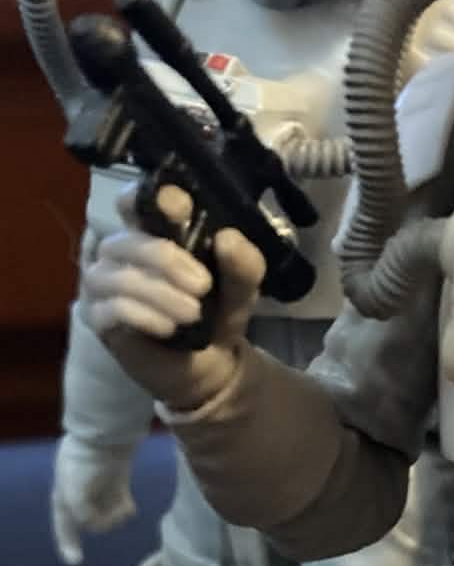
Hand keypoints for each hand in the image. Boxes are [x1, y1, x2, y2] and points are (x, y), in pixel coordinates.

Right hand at [50, 437, 137, 564]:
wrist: (106, 434)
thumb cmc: (84, 462)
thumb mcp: (74, 493)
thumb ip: (81, 514)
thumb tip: (94, 523)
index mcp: (64, 497)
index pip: (64, 526)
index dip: (68, 544)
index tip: (76, 562)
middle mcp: (81, 496)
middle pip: (91, 524)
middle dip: (102, 524)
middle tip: (113, 517)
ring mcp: (100, 490)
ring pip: (108, 516)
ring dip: (115, 517)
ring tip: (123, 508)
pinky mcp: (118, 483)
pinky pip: (122, 505)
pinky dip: (126, 509)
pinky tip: (129, 505)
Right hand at [80, 186, 262, 410]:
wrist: (209, 365)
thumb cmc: (217, 313)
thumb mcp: (242, 289)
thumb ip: (243, 264)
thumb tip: (229, 237)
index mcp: (151, 230)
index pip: (135, 200)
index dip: (152, 199)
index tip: (182, 208)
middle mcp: (120, 250)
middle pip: (127, 240)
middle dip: (166, 259)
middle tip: (202, 286)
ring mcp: (103, 283)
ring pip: (118, 277)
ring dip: (159, 294)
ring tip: (192, 314)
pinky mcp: (98, 317)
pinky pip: (111, 309)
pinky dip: (143, 316)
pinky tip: (168, 328)